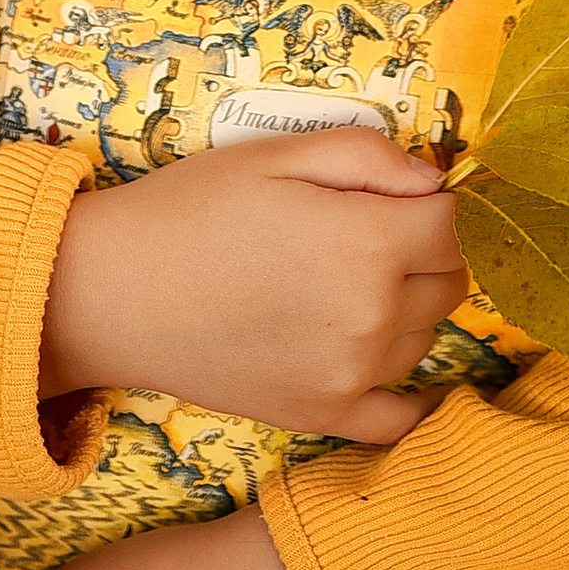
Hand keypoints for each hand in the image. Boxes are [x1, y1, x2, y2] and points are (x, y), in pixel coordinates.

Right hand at [39, 132, 465, 442]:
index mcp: (366, 243)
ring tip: (344, 282)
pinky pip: (399, 416)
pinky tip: (390, 364)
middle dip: (428, 251)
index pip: (454, 224)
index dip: (436, 202)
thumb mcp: (280, 152)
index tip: (406, 196)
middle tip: (373, 232)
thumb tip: (436, 181)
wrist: (113, 293)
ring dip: (408, 307)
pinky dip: (409, 394)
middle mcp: (370, 318)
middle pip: (449, 282)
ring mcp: (349, 377)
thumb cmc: (192, 209)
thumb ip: (371, 156)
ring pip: (425, 336)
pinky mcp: (321, 416)